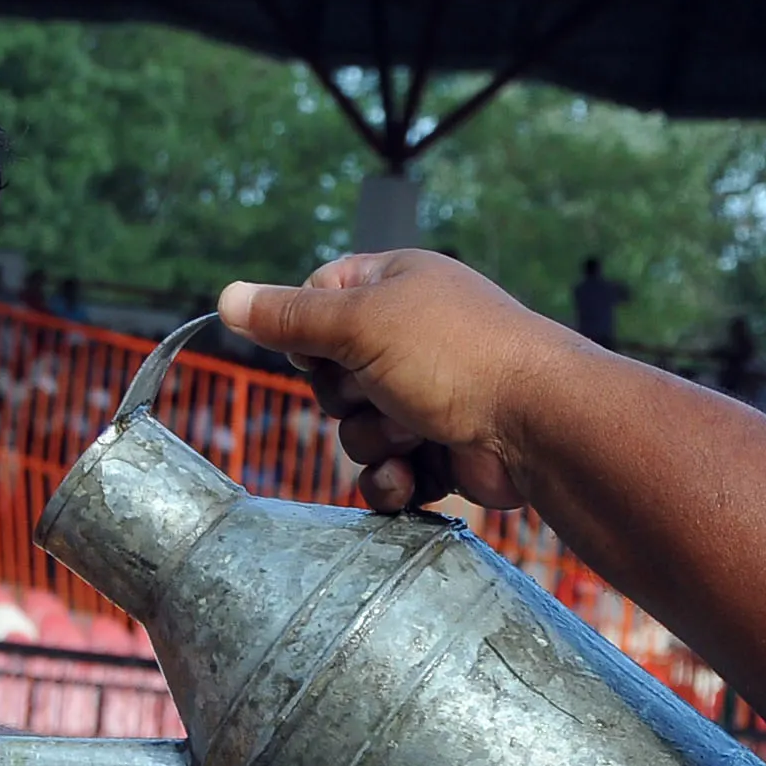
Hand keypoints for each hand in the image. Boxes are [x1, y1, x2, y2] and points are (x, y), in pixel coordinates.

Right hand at [220, 251, 586, 513]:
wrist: (538, 426)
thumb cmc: (456, 355)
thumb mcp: (360, 322)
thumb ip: (290, 317)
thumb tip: (227, 296)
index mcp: (395, 285)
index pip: (317, 298)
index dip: (305, 329)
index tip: (317, 348)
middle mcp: (411, 335)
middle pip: (329, 374)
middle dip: (344, 396)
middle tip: (379, 389)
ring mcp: (427, 395)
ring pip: (354, 429)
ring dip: (373, 440)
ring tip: (415, 431)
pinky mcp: (439, 450)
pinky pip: (384, 472)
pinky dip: (392, 480)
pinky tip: (413, 477)